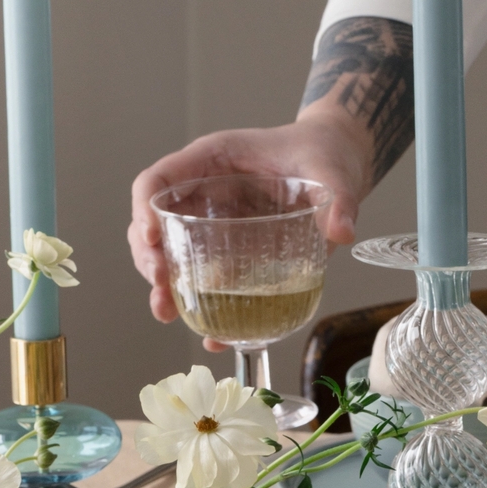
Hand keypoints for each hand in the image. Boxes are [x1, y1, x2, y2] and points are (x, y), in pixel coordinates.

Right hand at [129, 16, 413, 337]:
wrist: (337, 163)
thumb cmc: (323, 154)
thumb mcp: (333, 172)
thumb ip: (339, 198)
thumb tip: (341, 233)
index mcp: (213, 160)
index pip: (159, 179)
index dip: (145, 208)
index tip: (151, 238)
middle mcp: (204, 191)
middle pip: (154, 223)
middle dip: (149, 258)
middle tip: (161, 289)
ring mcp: (214, 223)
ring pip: (170, 253)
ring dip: (164, 287)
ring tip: (167, 314)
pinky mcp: (231, 250)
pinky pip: (205, 277)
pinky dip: (202, 305)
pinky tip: (210, 333)